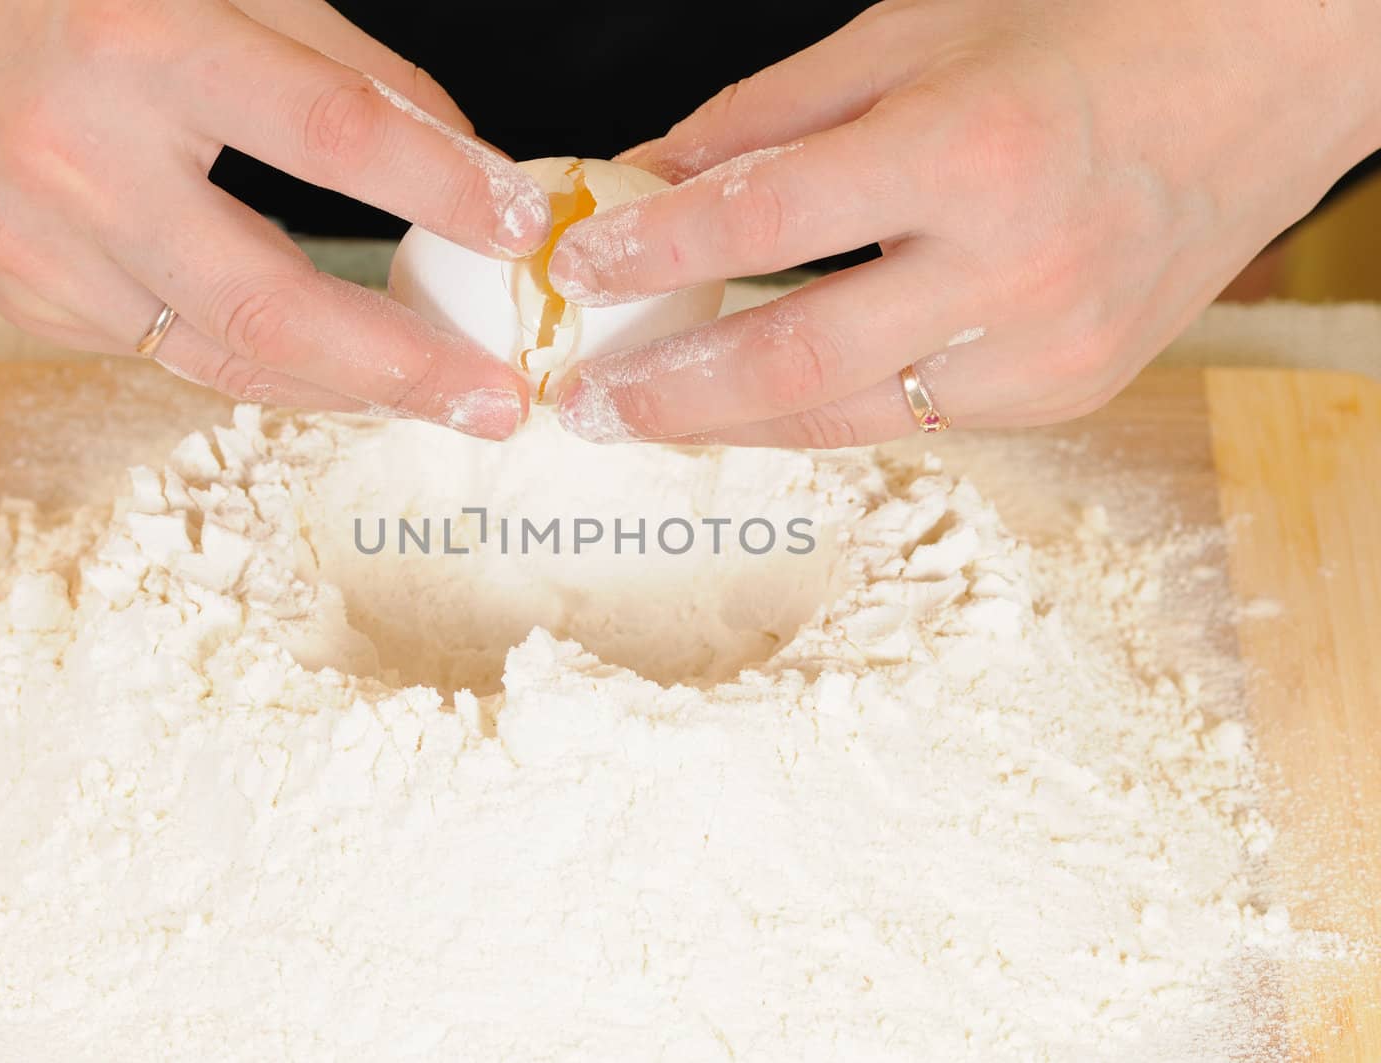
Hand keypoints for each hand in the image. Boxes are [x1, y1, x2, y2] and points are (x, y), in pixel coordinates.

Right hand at [0, 0, 551, 438]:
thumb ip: (340, 63)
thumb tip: (460, 156)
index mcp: (140, 49)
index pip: (326, 129)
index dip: (439, 185)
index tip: (522, 222)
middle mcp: (81, 164)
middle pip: (270, 305)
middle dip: (402, 367)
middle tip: (496, 402)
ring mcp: (42, 252)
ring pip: (225, 356)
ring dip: (345, 387)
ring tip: (434, 395)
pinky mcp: (27, 302)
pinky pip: (170, 350)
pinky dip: (261, 360)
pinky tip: (326, 364)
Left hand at [546, 0, 1380, 445]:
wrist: (1269, 75)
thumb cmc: (1096, 30)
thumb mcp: (921, 31)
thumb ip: (777, 112)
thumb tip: (658, 174)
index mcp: (969, 151)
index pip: (764, 221)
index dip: (654, 253)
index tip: (582, 270)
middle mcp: (1014, 269)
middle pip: (796, 362)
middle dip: (673, 393)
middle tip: (588, 405)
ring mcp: (1052, 348)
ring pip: (852, 417)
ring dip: (737, 422)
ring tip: (657, 415)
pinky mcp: (1073, 390)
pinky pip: (924, 415)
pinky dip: (837, 407)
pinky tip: (773, 396)